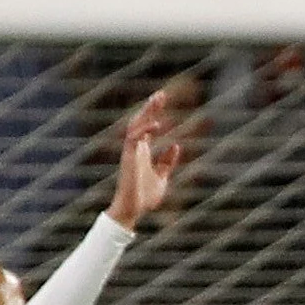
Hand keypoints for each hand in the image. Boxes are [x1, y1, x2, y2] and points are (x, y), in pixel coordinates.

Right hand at [106, 89, 183, 228]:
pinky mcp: (129, 158)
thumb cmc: (145, 197)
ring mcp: (131, 152)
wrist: (134, 210)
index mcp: (143, 152)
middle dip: (151, 107)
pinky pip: (134, 139)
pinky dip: (144, 130)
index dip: (155, 113)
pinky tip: (157, 124)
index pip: (148, 127)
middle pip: (141, 121)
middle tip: (162, 94)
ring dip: (147, 113)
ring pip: (136, 126)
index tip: (163, 100)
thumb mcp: (162, 177)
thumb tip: (176, 146)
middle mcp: (135, 148)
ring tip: (158, 100)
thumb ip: (167, 162)